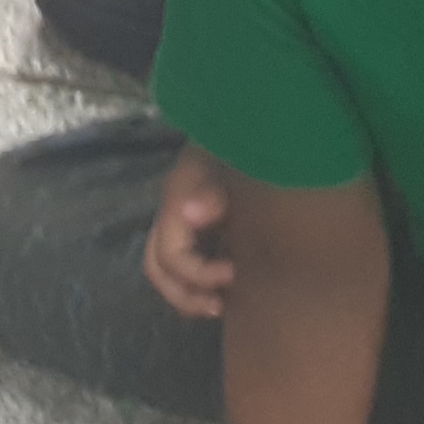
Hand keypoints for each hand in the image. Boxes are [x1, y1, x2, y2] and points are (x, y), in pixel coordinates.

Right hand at [143, 143, 237, 316]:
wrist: (265, 118)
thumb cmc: (250, 137)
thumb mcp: (230, 158)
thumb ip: (212, 185)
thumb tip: (192, 214)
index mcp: (179, 199)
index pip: (170, 254)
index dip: (196, 274)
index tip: (233, 274)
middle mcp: (176, 212)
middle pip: (158, 266)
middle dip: (185, 293)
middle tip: (220, 305)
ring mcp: (190, 219)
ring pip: (168, 268)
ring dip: (190, 293)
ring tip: (223, 305)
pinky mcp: (209, 224)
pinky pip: (192, 260)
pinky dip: (205, 281)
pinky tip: (234, 286)